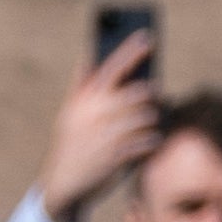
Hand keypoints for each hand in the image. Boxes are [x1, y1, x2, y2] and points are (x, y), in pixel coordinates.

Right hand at [38, 30, 167, 221]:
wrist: (63, 184)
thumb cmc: (72, 144)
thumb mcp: (70, 114)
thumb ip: (79, 86)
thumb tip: (86, 57)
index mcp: (85, 100)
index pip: (112, 67)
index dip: (131, 50)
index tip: (150, 37)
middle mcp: (96, 114)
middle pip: (138, 93)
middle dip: (152, 95)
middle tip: (158, 97)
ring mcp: (107, 136)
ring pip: (147, 118)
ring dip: (155, 120)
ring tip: (152, 123)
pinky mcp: (118, 157)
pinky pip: (148, 142)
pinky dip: (152, 141)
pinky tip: (149, 143)